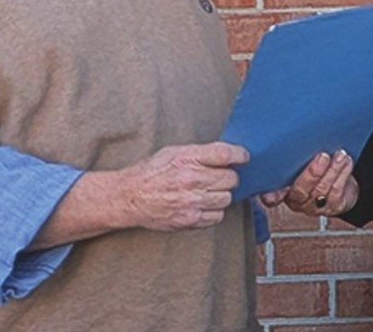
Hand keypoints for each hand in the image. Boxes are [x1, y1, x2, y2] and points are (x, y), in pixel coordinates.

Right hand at [120, 141, 247, 231]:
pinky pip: (217, 217)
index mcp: (187, 158)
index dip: (239, 155)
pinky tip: (203, 204)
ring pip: (226, 199)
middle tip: (220, 177)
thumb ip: (199, 153)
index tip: (242, 157)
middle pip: (230, 178)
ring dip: (222, 195)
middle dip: (229, 177)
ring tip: (209, 191)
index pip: (225, 154)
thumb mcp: (173, 152)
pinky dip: (214, 211)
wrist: (130, 197)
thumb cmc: (151, 173)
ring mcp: (192, 202)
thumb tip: (225, 154)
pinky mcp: (190, 220)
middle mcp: (191, 180)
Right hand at [261, 149, 358, 216]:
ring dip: (332, 170)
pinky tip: (346, 162)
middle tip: (322, 156)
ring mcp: (313, 206)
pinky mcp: (331, 207)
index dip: (272, 194)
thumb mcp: (301, 161)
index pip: (272, 194)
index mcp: (282, 188)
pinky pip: (336, 191)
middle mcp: (296, 200)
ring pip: (321, 190)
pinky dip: (342, 174)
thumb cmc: (315, 167)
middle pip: (300, 190)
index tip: (270, 192)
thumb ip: (295, 156)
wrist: (341, 184)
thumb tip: (295, 133)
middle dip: (312, 172)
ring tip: (340, 156)